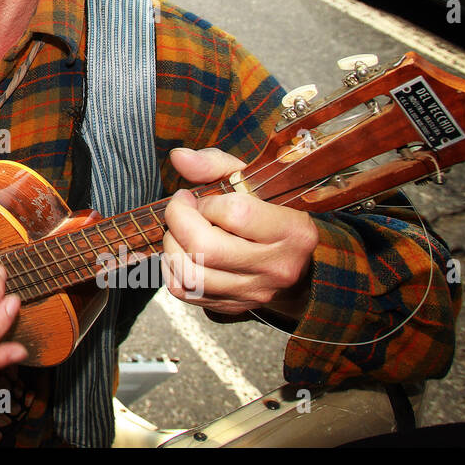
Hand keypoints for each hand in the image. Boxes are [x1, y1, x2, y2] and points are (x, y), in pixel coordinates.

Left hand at [159, 147, 318, 317]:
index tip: (201, 197)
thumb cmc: (268, 214)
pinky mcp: (232, 307)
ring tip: (179, 231)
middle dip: (178, 222)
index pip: (235, 214)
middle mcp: (276, 267)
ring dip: (171, 246)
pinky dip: (171, 268)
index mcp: (292, 231)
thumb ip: (216, 164)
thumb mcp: (254, 181)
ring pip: (190, 274)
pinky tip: (181, 252)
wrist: (293, 262)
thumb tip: (178, 157)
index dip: (207, 202)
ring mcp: (253, 292)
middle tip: (180, 209)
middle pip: (205, 249)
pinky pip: (184, 291)